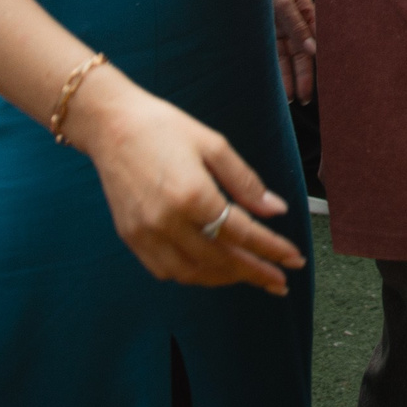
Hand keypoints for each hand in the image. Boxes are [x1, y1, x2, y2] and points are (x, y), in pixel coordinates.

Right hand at [61, 68, 307, 293]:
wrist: (111, 126)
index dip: (272, 249)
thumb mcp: (214, 144)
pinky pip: (166, 270)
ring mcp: (146, 234)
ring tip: (250, 275)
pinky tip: (211, 269)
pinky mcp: (131, 238)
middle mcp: (168, 221)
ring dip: (226, 278)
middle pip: (221, 260)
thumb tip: (276, 210)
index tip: (294, 259)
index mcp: (193, 195)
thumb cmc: (164, 128)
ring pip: (193, 273)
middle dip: (255, 273)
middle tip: (279, 281)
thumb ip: (245, 182)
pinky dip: (193, 275)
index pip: (242, 233)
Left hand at [270, 0, 316, 103]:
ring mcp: (280, 33)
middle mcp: (296, 26)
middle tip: (305, 98)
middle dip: (304, 78)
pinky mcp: (266, 38)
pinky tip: (277, 88)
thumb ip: (298, 28)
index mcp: (307, 14)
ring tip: (289, 100)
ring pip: (287, 61)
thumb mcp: (284, 4)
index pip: (317, 43)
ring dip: (288, 80)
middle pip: (302, 57)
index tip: (325, 82)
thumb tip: (314, 51)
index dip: (321, 63)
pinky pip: (272, 59)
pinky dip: (276, 73)